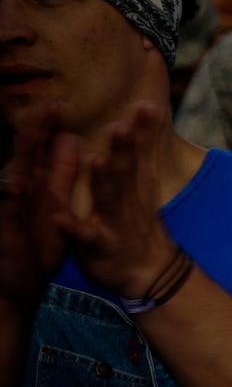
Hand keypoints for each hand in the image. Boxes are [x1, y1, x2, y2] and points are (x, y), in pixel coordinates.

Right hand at [0, 104, 68, 315]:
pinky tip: (17, 184)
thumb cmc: (34, 240)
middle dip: (37, 130)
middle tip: (50, 106)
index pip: (40, 149)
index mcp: (35, 184)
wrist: (17, 282)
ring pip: (16, 176)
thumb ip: (61, 171)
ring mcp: (10, 209)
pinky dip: (13, 197)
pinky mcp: (6, 230)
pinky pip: (9, 212)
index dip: (48, 127)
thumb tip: (70, 138)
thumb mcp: (53, 201)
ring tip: (34, 130)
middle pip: (28, 155)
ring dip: (25, 154)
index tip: (60, 103)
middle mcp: (19, 192)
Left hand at [49, 103, 177, 299]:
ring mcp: (115, 223)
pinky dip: (74, 229)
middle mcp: (127, 200)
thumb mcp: (145, 185)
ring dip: (103, 181)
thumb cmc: (141, 224)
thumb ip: (141, 151)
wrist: (152, 273)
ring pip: (109, 199)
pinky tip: (61, 221)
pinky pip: (85, 237)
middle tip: (122, 126)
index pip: (140, 153)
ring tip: (97, 161)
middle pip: (126, 172)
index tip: (147, 106)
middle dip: (124, 150)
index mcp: (135, 185)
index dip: (143, 131)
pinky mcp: (100, 247)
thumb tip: (149, 112)